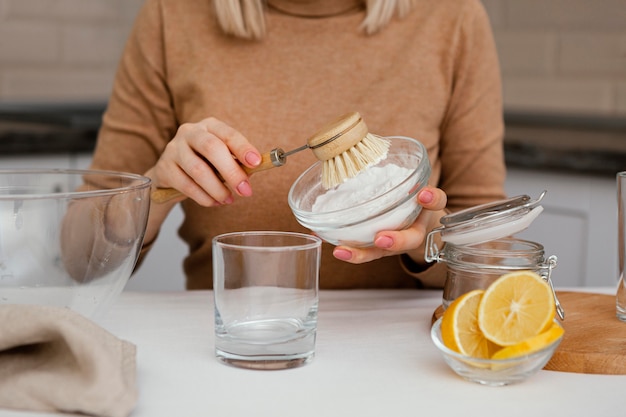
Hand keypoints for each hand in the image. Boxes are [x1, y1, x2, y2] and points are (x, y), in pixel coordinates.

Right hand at [149, 117, 261, 205]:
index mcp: (209, 126)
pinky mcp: (164, 167)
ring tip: (228, 200)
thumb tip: (251, 174)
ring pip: (198, 170)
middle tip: (245, 191)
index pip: (228, 134)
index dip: (243, 148)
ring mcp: (174, 148)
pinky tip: (214, 202)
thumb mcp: (222, 159)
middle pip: (212, 148)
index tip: (256, 163)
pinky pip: (187, 185)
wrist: (172, 174)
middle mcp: (190, 132)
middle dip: (231, 172)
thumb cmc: (205, 164)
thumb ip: (237, 164)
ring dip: (218, 189)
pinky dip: (204, 198)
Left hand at [332, 186, 446, 264]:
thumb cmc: (414, 203)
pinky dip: (342, 247)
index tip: (423, 194)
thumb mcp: (422, 192)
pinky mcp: (373, 247)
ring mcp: (390, 241)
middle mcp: (410, 231)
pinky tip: (321, 239)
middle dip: (395, 241)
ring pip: (378, 252)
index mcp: (426, 212)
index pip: (435, 204)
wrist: (416, 220)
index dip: (431, 200)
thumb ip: (423, 188)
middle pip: (408, 240)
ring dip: (360, 253)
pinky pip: (359, 250)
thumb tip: (406, 174)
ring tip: (341, 251)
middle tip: (381, 239)